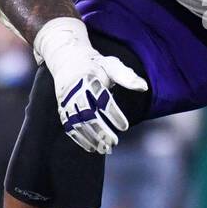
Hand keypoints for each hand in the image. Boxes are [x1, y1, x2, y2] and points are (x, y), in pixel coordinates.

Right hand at [35, 17, 146, 154]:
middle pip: (88, 115)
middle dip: (101, 131)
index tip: (124, 127)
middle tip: (114, 142)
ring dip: (90, 138)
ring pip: (77, 123)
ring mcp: (66, 101)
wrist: (67, 58)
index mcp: (90, 79)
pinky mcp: (62, 109)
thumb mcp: (111, 64)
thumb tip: (144, 87)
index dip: (113, 115)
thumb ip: (126, 76)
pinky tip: (91, 148)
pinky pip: (69, 126)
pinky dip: (79, 139)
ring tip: (105, 148)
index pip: (102, 100)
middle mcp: (76, 91)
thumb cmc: (95, 64)